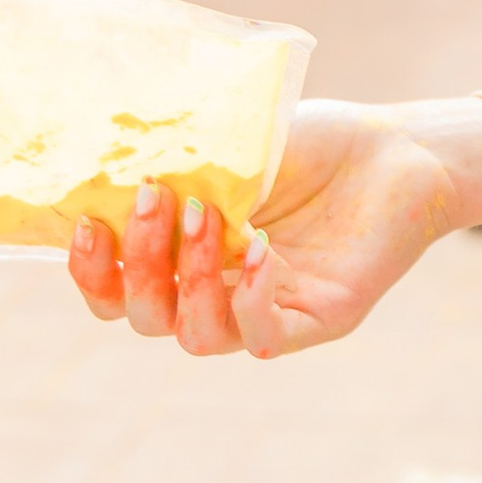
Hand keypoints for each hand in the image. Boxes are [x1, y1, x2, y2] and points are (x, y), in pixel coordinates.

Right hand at [66, 99, 475, 356]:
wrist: (396, 148)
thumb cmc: (311, 145)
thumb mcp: (229, 145)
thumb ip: (172, 159)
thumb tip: (102, 154)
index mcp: (182, 256)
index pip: (114, 290)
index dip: (89, 271)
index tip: (85, 220)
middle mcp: (216, 292)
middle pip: (144, 317)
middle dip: (135, 263)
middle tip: (156, 198)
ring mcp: (265, 311)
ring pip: (195, 336)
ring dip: (189, 277)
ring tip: (207, 214)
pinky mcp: (316, 320)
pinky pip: (262, 338)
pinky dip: (250, 299)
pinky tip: (261, 248)